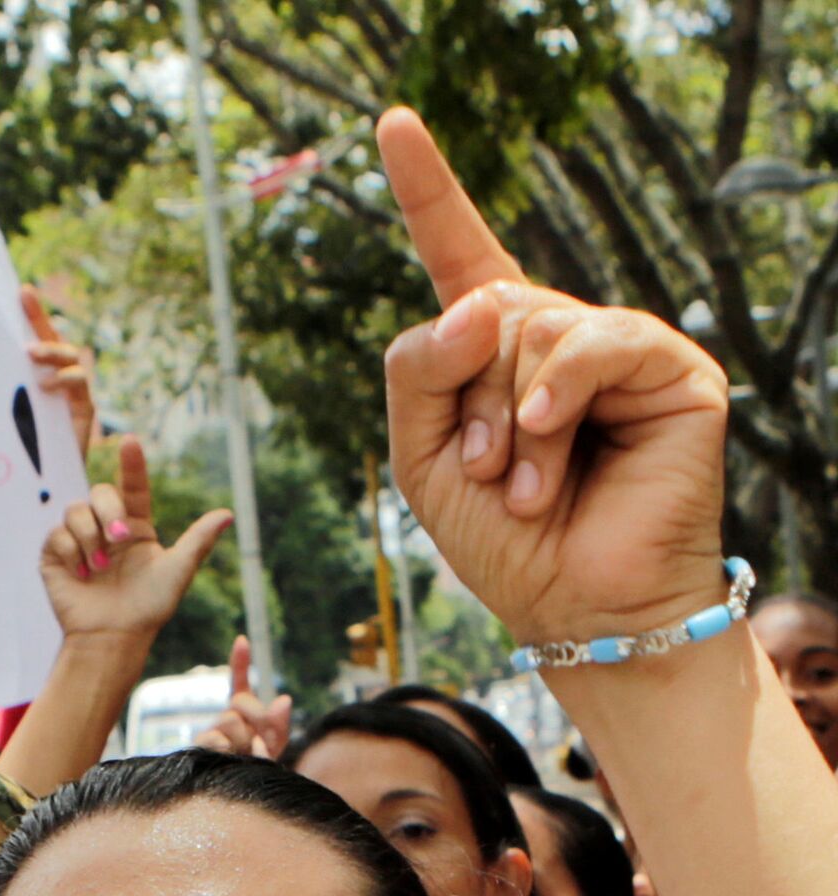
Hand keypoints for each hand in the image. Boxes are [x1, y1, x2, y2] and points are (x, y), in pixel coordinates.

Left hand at [23, 286, 97, 462]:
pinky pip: (80, 385)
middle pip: (55, 341)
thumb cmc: (17, 458)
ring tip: (31, 355)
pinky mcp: (85, 411)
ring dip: (53, 353)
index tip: (22, 291)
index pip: (35, 338)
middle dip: (42, 326)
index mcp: (36, 377)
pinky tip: (47, 386)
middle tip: (21, 329)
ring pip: (71, 358)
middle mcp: (56, 380)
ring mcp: (72, 394)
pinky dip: (65, 381)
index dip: (33, 314)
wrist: (42, 488)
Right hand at [39, 436, 232, 648]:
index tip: (129, 441)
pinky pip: (56, 534)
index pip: (132, 487)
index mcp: (135, 527)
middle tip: (118, 541)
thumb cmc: (148, 608)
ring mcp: (79, 542)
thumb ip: (199, 540)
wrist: (113, 637)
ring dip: (89, 535)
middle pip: (99, 493)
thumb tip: (228, 513)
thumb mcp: (178, 571)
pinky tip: (80, 574)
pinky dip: (69, 551)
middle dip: (109, 512)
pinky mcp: (55, 557)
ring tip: (97, 567)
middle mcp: (106, 529)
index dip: (131, 463)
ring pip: (75, 509)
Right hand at [196, 634, 293, 759]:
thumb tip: (284, 698)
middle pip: (240, 701)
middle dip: (257, 718)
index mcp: (243, 711)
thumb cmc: (258, 764)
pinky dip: (230, 749)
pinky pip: (216, 738)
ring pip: (229, 719)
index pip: (239, 682)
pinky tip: (231, 758)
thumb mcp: (276, 744)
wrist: (242, 792)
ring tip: (245, 754)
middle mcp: (225, 717)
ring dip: (244, 738)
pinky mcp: (201, 746)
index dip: (240, 661)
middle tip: (260, 739)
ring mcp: (211, 730)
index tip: (242, 640)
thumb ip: (281, 723)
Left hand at [376, 107, 728, 646]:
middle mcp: (557, 339)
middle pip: (482, 310)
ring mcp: (616, 348)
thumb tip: (470, 307)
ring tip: (524, 484)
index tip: (394, 123)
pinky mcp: (670, 369)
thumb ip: (415, 372)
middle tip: (483, 471)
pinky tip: (549, 439)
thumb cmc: (502, 540)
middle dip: (465, 400)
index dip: (428, 190)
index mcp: (496, 354)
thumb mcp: (420, 458)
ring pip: (530, 328)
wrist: (571, 602)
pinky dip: (558, 393)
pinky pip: (594, 341)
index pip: (461, 256)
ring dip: (507, 418)